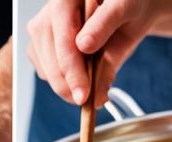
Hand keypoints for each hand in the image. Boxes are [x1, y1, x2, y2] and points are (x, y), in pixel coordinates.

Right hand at [27, 0, 157, 106]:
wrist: (128, 11)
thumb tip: (85, 47)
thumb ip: (104, 25)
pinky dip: (66, 84)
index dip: (72, 71)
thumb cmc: (128, 4)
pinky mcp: (43, 48)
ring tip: (94, 87)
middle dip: (70, 86)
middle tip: (91, 101)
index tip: (84, 95)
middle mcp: (48, 14)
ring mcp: (43, 32)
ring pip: (46, 70)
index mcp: (65, 0)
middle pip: (49, 59)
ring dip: (68, 87)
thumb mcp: (125, 8)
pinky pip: (47, 74)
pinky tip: (85, 79)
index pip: (62, 40)